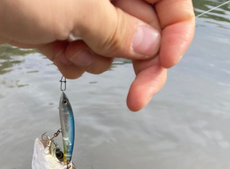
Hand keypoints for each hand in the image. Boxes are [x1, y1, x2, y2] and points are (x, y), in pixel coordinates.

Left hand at [0, 0, 193, 110]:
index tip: (164, 64)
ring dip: (97, 60)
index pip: (170, 0)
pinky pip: (80, 54)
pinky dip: (73, 62)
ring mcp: (76, 7)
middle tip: (136, 97)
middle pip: (143, 27)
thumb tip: (150, 46)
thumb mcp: (73, 6)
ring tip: (69, 49)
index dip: (175, 33)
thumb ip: (116, 28)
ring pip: (110, 46)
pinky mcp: (54, 27)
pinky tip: (55, 53)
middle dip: (139, 62)